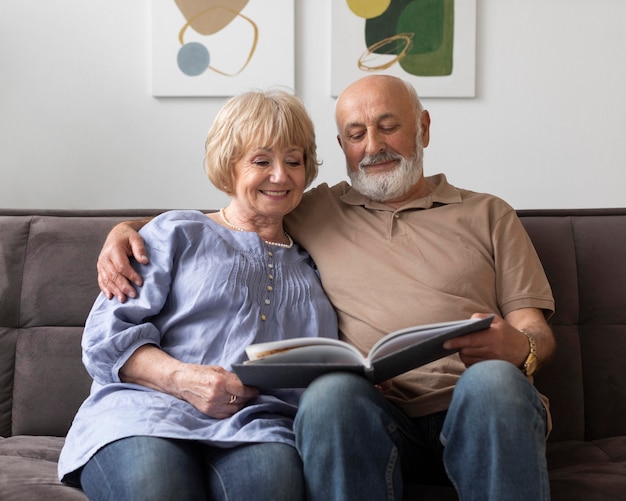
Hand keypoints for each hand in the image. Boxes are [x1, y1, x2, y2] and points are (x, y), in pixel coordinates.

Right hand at [97, 220, 148, 301]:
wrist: (117, 233)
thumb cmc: (128, 236)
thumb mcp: (136, 238)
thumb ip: (140, 249)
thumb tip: (145, 261)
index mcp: (113, 249)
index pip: (121, 266)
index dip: (130, 275)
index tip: (140, 283)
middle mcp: (105, 257)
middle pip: (113, 275)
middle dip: (123, 286)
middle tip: (133, 295)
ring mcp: (101, 263)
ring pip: (106, 279)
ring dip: (114, 290)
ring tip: (123, 299)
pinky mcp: (100, 268)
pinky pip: (101, 280)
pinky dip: (105, 289)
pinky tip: (110, 296)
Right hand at [119, 345, 258, 418]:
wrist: (181, 382)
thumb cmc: (200, 372)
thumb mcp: (218, 370)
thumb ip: (233, 377)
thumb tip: (247, 383)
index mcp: (219, 382)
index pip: (243, 389)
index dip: (252, 390)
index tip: (256, 389)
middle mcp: (216, 395)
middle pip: (240, 400)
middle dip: (248, 397)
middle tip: (251, 393)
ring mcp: (212, 406)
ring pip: (235, 408)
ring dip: (241, 404)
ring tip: (243, 398)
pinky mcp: (208, 412)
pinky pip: (227, 414)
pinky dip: (232, 409)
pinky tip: (233, 403)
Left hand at [443, 313, 528, 367]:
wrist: (525, 350)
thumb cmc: (507, 333)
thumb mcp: (496, 320)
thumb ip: (480, 317)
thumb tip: (466, 322)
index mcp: (493, 336)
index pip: (470, 340)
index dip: (456, 341)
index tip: (444, 343)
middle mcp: (492, 350)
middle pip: (466, 351)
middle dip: (459, 347)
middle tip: (458, 342)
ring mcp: (492, 362)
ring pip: (468, 360)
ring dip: (463, 354)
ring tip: (466, 347)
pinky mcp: (491, 369)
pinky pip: (473, 367)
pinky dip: (469, 361)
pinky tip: (472, 355)